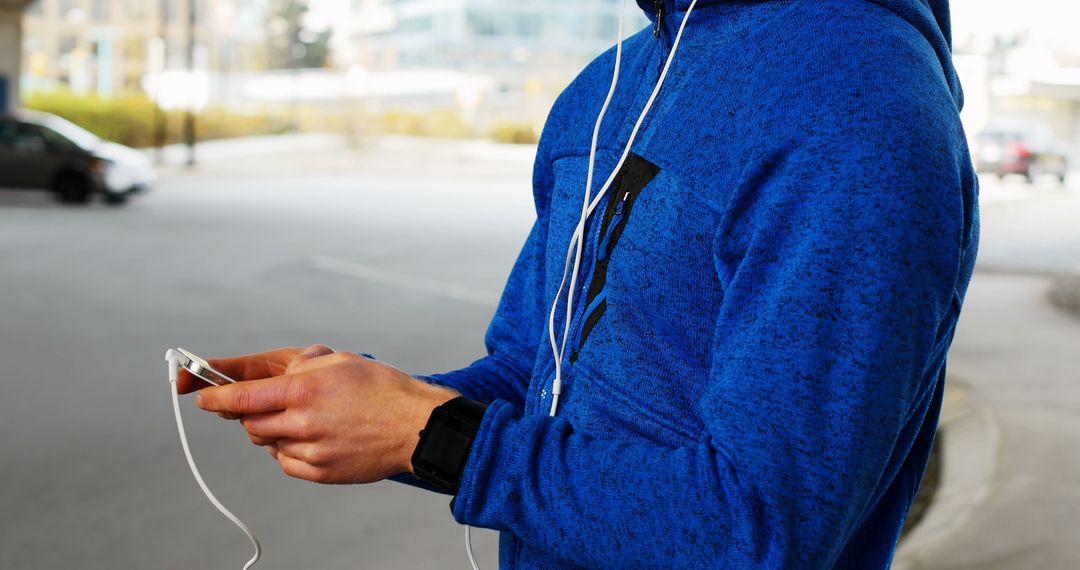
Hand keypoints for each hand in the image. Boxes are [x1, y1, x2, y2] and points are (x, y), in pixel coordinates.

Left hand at [195, 348, 457, 484]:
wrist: (418, 426)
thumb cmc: (383, 389)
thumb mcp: (339, 362)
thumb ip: (300, 368)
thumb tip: (271, 378)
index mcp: (304, 390)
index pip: (242, 397)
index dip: (215, 398)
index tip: (202, 397)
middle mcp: (303, 422)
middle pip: (250, 424)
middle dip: (251, 415)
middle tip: (268, 405)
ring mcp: (312, 450)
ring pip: (268, 444)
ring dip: (274, 432)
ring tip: (306, 419)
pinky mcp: (322, 472)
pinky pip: (287, 463)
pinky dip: (290, 451)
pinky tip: (314, 438)